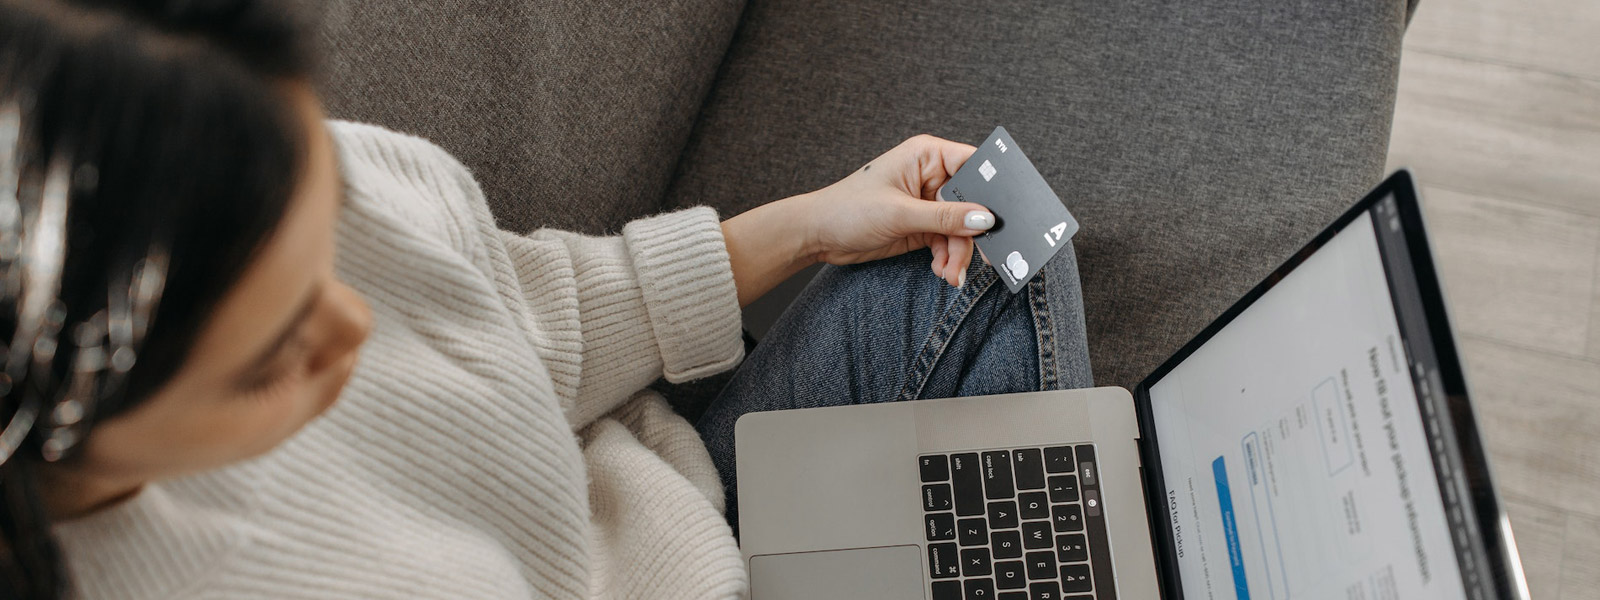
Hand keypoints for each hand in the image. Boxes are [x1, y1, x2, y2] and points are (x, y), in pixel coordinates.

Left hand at [795, 135, 993, 286]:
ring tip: (950, 274)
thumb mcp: (900, 213)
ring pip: (961, 229)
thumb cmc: (848, 209)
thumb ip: (945, 217)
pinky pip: (947, 243)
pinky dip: (947, 259)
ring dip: (959, 254)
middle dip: (972, 234)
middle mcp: (931, 176)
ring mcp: (927, 203)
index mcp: (926, 155)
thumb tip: (984, 218)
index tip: (1004, 214)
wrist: (818, 235)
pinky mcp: (922, 226)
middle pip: (971, 204)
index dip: (992, 187)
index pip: (974, 164)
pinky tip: (941, 271)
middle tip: (978, 258)